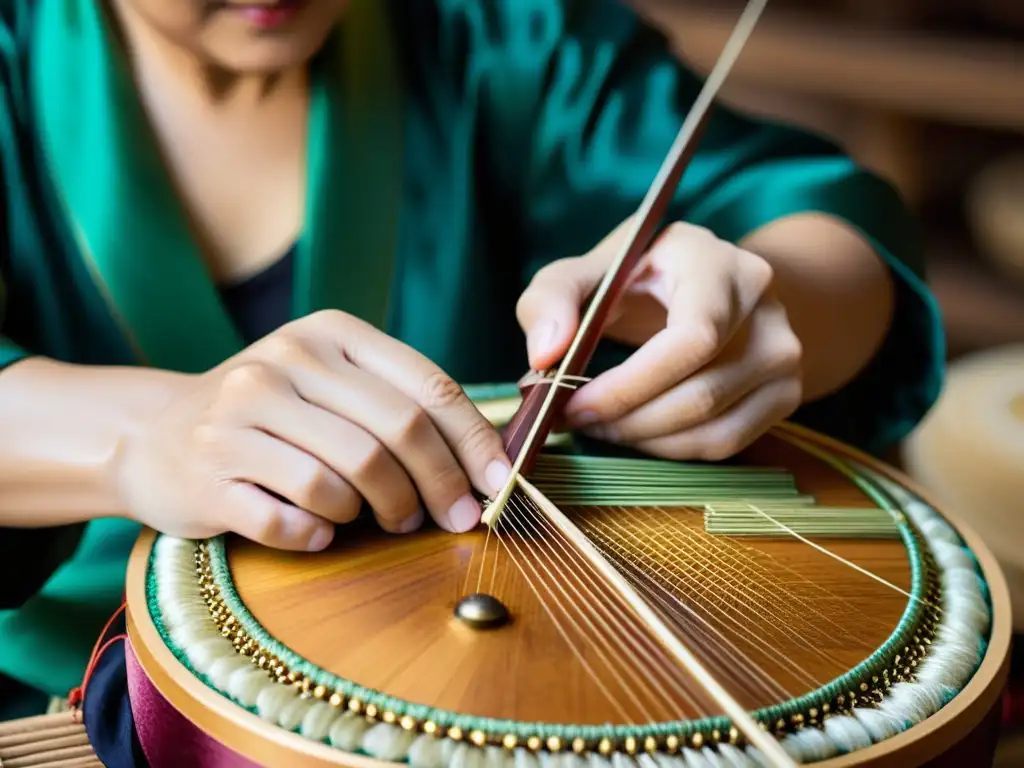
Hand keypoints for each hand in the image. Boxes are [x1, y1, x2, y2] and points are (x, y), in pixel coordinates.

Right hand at [115, 311, 510, 549]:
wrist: (155, 434)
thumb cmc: (271, 417)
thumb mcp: (332, 386)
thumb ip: (400, 405)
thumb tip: (485, 463)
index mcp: (329, 334)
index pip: (428, 387)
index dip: (475, 443)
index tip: (500, 486)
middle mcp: (283, 363)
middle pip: (397, 432)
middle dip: (440, 487)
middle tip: (453, 520)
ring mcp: (239, 416)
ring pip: (346, 478)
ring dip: (379, 512)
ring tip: (382, 520)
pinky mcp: (209, 472)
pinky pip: (290, 519)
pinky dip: (317, 534)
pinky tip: (319, 531)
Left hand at [516, 220, 802, 460]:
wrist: (708, 286)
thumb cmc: (636, 278)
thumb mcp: (585, 272)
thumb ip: (551, 300)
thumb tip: (545, 355)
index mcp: (718, 264)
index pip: (694, 338)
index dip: (631, 384)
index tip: (573, 404)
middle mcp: (766, 308)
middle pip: (701, 393)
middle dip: (627, 420)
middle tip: (575, 421)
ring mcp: (784, 355)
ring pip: (714, 427)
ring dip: (644, 441)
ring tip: (599, 425)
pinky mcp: (786, 394)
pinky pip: (727, 443)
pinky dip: (672, 450)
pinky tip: (636, 431)